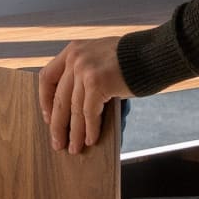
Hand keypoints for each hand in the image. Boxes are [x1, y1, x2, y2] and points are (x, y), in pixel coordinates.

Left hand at [37, 36, 129, 153]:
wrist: (153, 53)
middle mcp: (75, 58)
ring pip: (74, 109)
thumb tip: (80, 113)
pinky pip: (89, 113)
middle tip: (58, 142)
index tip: (48, 118)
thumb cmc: (132, 60)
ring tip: (74, 149)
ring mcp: (84, 69)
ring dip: (75, 133)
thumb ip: (87, 75)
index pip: (48, 77)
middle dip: (58, 125)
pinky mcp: (97, 82)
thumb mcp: (102, 60)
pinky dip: (91, 129)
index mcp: (73, 50)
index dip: (45, 100)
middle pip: (59, 98)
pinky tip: (91, 141)